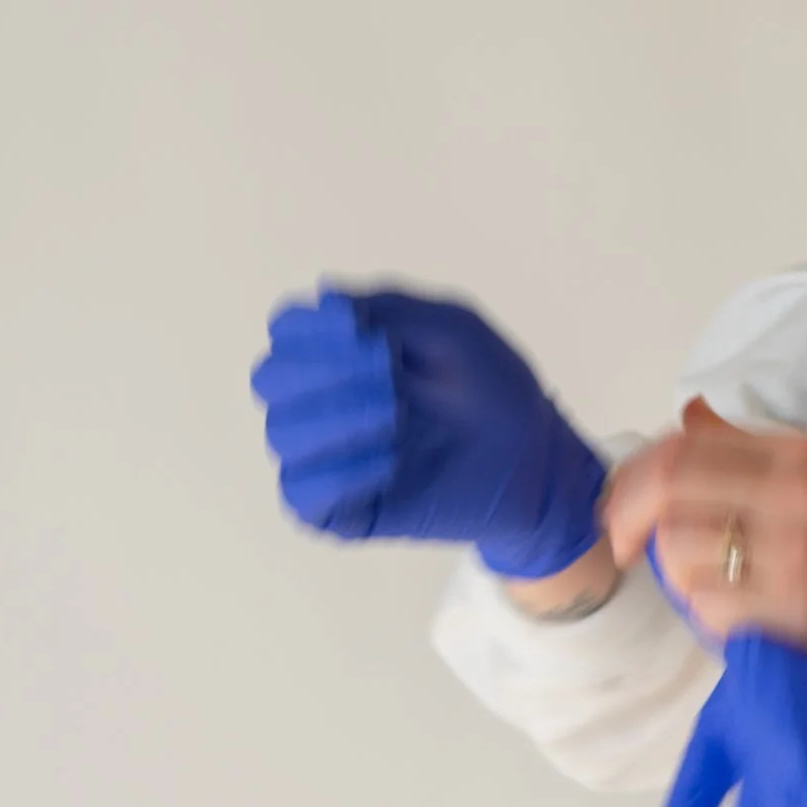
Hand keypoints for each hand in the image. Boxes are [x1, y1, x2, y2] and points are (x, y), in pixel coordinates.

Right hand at [250, 284, 608, 579]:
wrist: (535, 462)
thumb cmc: (494, 388)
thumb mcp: (454, 331)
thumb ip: (391, 309)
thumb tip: (323, 296)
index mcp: (343, 352)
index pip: (287, 329)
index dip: (312, 328)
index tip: (364, 331)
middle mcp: (323, 401)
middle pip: (271, 378)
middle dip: (323, 370)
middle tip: (387, 374)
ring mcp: (330, 457)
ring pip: (283, 434)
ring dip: (336, 418)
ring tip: (396, 415)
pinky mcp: (343, 510)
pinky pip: (301, 494)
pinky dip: (338, 474)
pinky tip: (387, 462)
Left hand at [606, 399, 806, 715]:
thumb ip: (753, 457)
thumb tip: (691, 414)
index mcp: (800, 453)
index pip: (683, 443)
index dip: (632, 477)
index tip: (619, 512)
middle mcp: (796, 485)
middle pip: (668, 483)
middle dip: (626, 520)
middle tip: (622, 552)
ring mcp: (798, 542)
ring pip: (680, 549)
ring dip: (678, 583)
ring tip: (714, 601)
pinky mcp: (800, 601)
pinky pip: (711, 605)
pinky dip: (711, 623)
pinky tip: (742, 629)